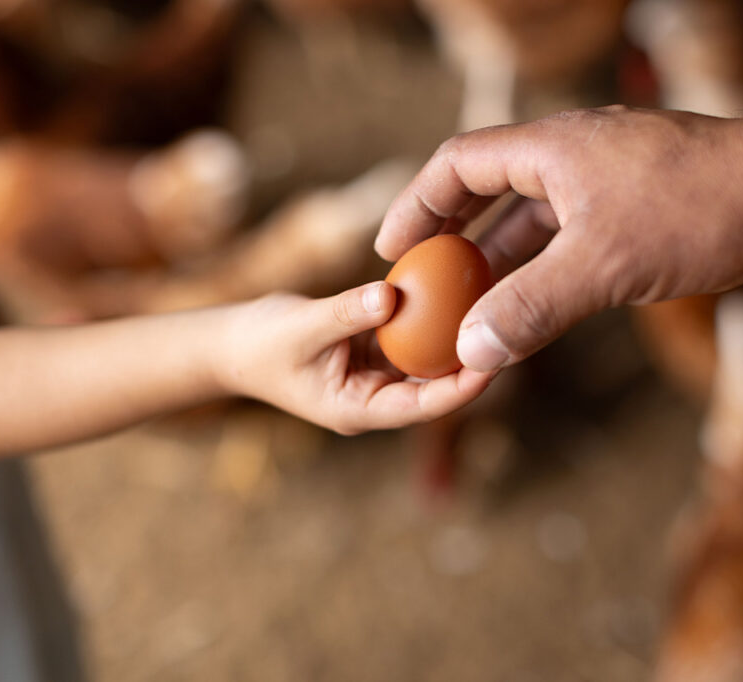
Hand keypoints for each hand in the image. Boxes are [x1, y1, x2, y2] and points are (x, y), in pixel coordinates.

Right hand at [216, 282, 495, 434]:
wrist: (232, 344)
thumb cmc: (259, 344)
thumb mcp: (300, 327)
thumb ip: (344, 312)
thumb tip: (391, 294)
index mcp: (360, 410)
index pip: (422, 407)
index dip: (461, 389)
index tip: (494, 363)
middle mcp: (377, 397)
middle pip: (435, 385)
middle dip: (471, 360)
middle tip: (509, 325)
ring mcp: (378, 374)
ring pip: (427, 357)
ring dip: (455, 334)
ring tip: (494, 302)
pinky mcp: (376, 349)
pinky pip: (411, 333)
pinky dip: (430, 315)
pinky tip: (456, 286)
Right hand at [376, 105, 742, 370]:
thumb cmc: (704, 212)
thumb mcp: (603, 265)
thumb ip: (532, 308)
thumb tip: (471, 352)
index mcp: (554, 148)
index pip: (460, 164)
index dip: (418, 205)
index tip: (392, 248)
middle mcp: (576, 159)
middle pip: (493, 195)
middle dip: (456, 244)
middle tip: (427, 290)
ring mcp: (611, 187)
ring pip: (538, 226)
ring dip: (503, 268)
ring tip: (471, 313)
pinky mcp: (642, 216)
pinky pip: (575, 245)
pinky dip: (548, 277)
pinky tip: (537, 313)